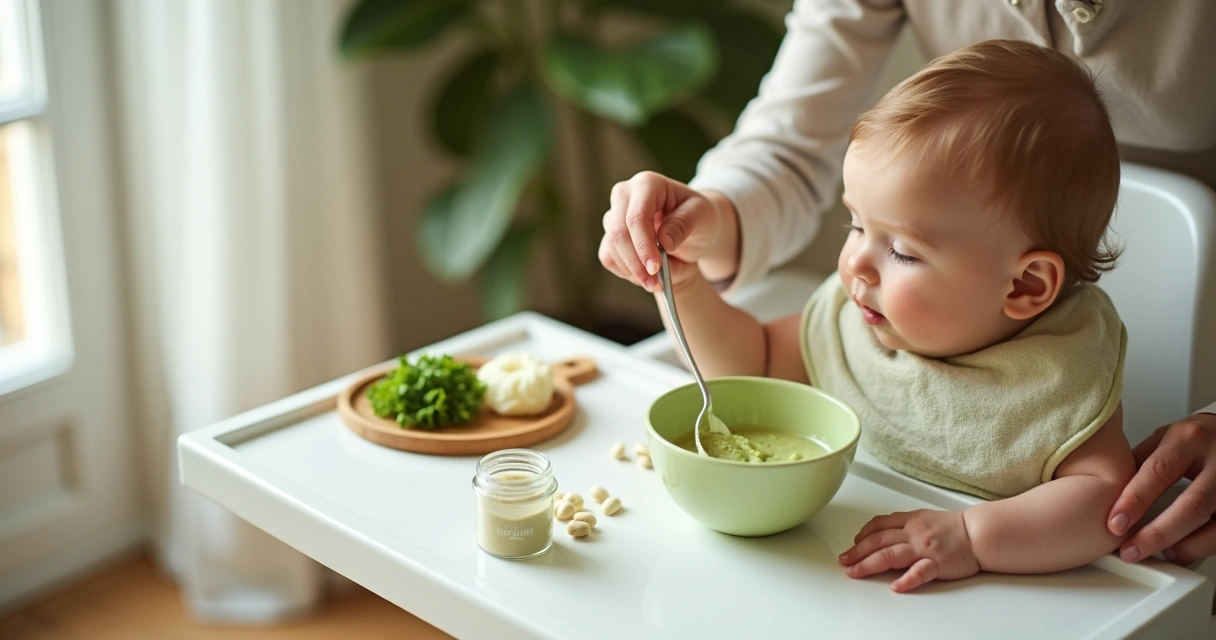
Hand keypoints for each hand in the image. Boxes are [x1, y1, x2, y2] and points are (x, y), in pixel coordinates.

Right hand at [598, 171, 728, 291]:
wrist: (694, 228)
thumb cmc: (698, 217)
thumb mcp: (703, 216)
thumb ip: (684, 224)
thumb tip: (663, 241)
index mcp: (648, 184)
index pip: (637, 217)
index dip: (643, 245)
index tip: (655, 268)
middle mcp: (625, 195)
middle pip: (618, 232)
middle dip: (635, 263)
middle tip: (654, 283)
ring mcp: (614, 214)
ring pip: (611, 246)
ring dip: (632, 270)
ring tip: (656, 282)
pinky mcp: (610, 234)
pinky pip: (608, 256)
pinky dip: (625, 270)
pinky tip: (644, 275)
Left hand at [839, 509, 979, 592]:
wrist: (979, 533)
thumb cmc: (954, 527)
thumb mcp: (925, 517)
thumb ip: (904, 524)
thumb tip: (881, 532)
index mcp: (910, 520)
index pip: (880, 524)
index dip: (863, 534)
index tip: (852, 543)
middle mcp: (914, 533)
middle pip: (879, 541)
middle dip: (857, 552)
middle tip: (843, 561)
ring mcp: (924, 548)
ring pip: (891, 555)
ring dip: (869, 564)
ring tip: (855, 572)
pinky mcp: (938, 563)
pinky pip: (920, 572)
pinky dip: (907, 579)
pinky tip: (895, 586)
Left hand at [1107, 412, 1215, 564]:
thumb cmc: (1195, 438)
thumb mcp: (1164, 439)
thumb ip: (1139, 464)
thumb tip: (1106, 492)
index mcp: (1188, 440)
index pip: (1158, 472)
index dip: (1135, 501)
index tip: (1115, 524)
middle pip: (1191, 505)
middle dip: (1158, 534)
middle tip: (1130, 550)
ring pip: (1214, 526)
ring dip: (1183, 547)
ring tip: (1155, 554)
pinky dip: (1200, 547)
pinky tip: (1180, 551)